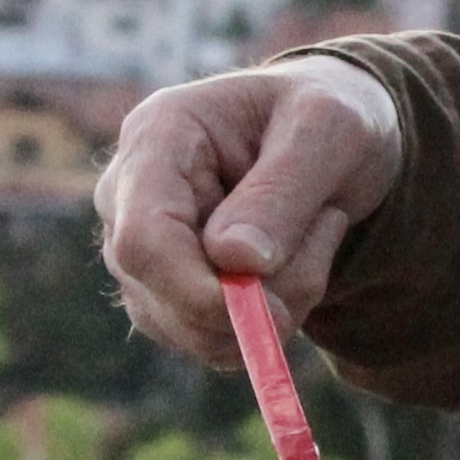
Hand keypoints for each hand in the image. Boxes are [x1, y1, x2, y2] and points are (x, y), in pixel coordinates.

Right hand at [97, 57, 405, 367]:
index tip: (265, 311)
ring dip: (277, 305)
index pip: (143, 237)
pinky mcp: (165, 292)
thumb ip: (281, 192)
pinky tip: (298, 260)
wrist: (329, 141)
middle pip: (161, 293)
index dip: (193, 290)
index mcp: (157, 136)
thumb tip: (234, 261)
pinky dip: (272, 320)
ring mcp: (141, 250)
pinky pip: (212, 340)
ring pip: (192, 328)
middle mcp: (129, 195)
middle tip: (330, 228)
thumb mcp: (329, 130)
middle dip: (257, 296)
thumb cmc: (326, 119)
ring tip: (319, 230)